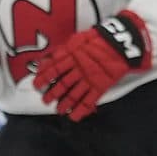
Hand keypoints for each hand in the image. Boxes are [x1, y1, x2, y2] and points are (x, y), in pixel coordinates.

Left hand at [32, 12, 148, 119]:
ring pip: (73, 94)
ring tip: (59, 110)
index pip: (53, 68)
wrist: (120, 43)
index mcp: (71, 55)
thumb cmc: (99, 38)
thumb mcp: (78, 39)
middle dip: (52, 94)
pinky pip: (88, 101)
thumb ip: (64, 49)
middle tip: (45, 100)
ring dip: (64, 104)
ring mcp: (89, 78)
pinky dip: (80, 110)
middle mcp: (78, 68)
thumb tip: (49, 58)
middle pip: (61, 84)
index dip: (43, 77)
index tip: (36, 84)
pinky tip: (73, 117)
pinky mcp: (100, 86)